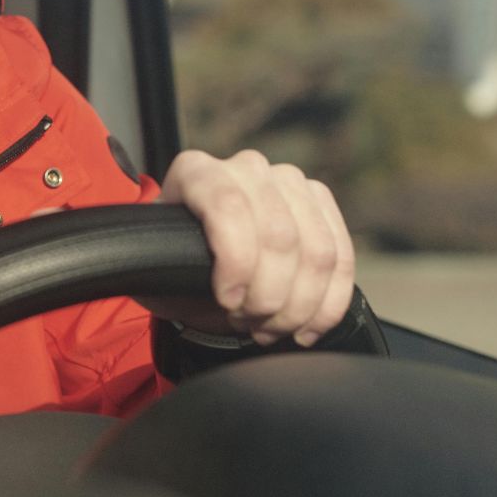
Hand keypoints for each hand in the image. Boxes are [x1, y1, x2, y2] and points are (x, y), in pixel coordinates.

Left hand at [159, 149, 354, 346]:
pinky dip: (328, 302)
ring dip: (298, 305)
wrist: (195, 268)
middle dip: (269, 296)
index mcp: (196, 173)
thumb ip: (166, 268)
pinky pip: (341, 256)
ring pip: (316, 250)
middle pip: (278, 234)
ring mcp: (286, 181)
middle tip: (248, 324)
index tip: (228, 301)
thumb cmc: (171, 268)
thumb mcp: (155, 271)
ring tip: (270, 328)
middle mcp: (244, 168)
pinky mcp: (320, 202)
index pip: (228, 206)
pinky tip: (306, 329)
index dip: (236, 262)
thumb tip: (189, 277)